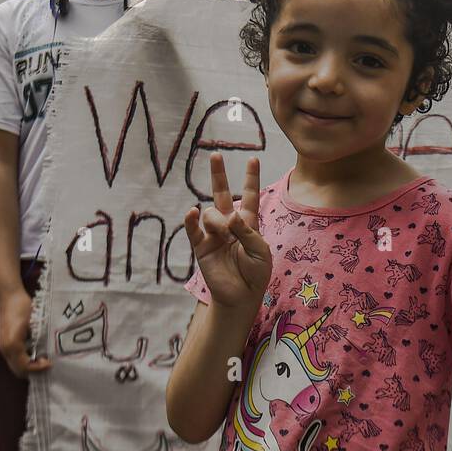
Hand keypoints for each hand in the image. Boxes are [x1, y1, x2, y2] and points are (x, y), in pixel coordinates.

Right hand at [0, 286, 50, 377]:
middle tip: (48, 364)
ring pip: (15, 366)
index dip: (38, 368)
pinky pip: (15, 359)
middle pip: (18, 371)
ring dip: (29, 367)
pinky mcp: (5, 344)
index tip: (51, 363)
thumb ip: (40, 339)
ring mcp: (3, 347)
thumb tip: (49, 352)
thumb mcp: (35, 323)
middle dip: (34, 371)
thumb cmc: (22, 307)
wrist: (9, 296)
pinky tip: (36, 354)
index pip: (25, 366)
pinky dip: (25, 361)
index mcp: (12, 345)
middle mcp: (5, 349)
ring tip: (44, 360)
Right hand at [183, 154, 271, 311]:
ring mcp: (214, 234)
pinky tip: (191, 213)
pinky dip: (191, 221)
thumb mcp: (261, 250)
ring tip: (224, 233)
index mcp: (248, 223)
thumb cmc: (256, 273)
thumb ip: (247, 231)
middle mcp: (229, 225)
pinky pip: (193, 230)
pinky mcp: (201, 246)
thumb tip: (229, 216)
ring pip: (210, 213)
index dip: (251, 178)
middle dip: (219, 174)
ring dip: (217, 219)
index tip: (253, 159)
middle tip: (215, 155)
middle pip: (222, 194)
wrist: (241, 296)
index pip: (249, 196)